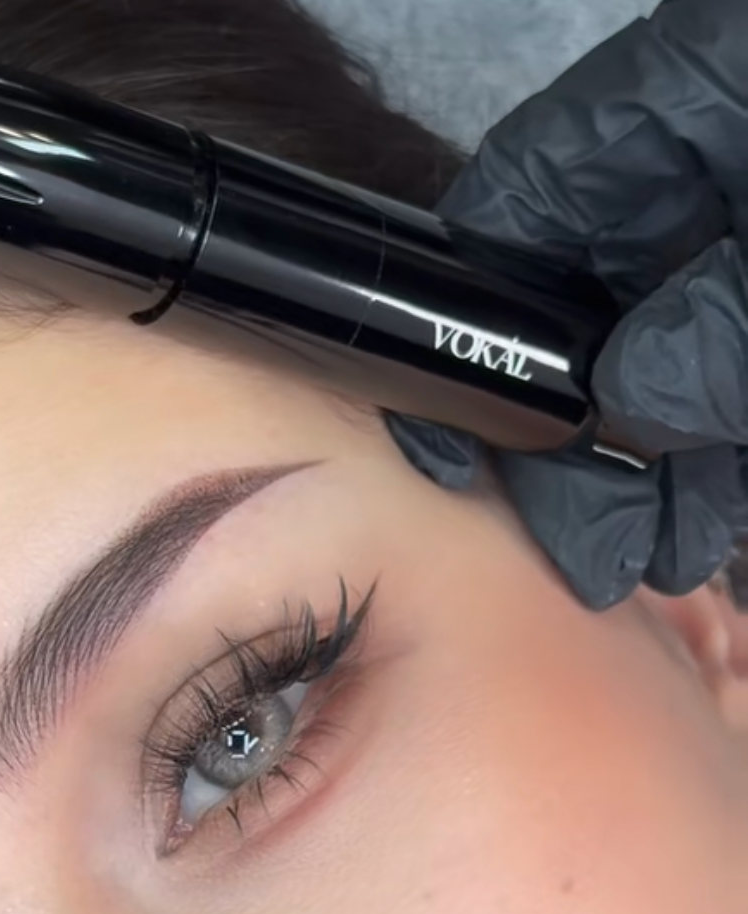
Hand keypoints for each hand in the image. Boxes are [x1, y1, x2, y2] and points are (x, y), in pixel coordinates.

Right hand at [386, 0, 747, 609]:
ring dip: (640, 473)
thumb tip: (632, 399)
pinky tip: (690, 527)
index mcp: (690, 106)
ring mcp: (739, 253)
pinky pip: (724, 393)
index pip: (523, 207)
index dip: (467, 316)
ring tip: (630, 556)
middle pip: (581, 308)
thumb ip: (728, 321)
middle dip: (570, 434)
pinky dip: (710, 467)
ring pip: (654, 367)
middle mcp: (703, 176)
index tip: (447, 419)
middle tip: (564, 532)